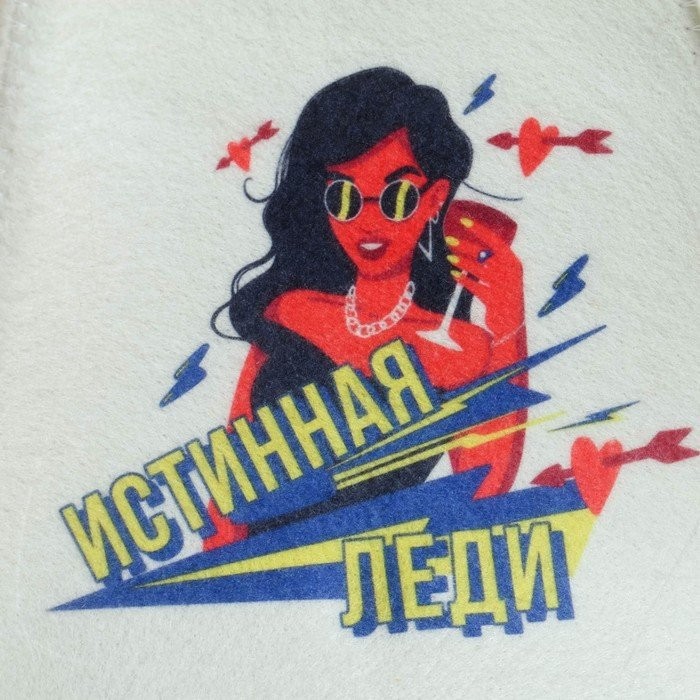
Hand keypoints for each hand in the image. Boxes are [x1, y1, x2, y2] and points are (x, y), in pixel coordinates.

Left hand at [445, 216, 524, 339]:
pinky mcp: (494, 300)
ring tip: (449, 257)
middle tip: (449, 240)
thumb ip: (489, 263)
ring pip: (479, 269)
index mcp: (513, 262)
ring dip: (463, 262)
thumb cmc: (503, 298)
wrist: (511, 325)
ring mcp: (503, 286)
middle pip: (484, 254)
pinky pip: (477, 287)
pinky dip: (465, 281)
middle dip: (466, 246)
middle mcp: (511, 272)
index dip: (480, 230)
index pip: (496, 241)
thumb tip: (468, 250)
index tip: (464, 221)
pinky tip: (455, 275)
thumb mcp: (500, 277)